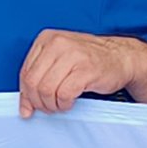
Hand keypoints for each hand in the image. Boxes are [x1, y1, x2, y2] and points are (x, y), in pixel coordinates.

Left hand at [17, 29, 135, 115]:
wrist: (121, 57)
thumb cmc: (90, 60)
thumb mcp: (60, 62)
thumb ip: (40, 80)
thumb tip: (25, 108)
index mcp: (47, 39)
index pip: (25, 72)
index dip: (26, 95)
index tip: (30, 107)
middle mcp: (58, 43)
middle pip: (33, 82)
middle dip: (38, 102)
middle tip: (48, 108)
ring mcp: (73, 55)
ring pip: (47, 90)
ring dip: (52, 105)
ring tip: (60, 105)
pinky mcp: (86, 70)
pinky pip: (64, 94)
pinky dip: (64, 104)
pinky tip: (70, 103)